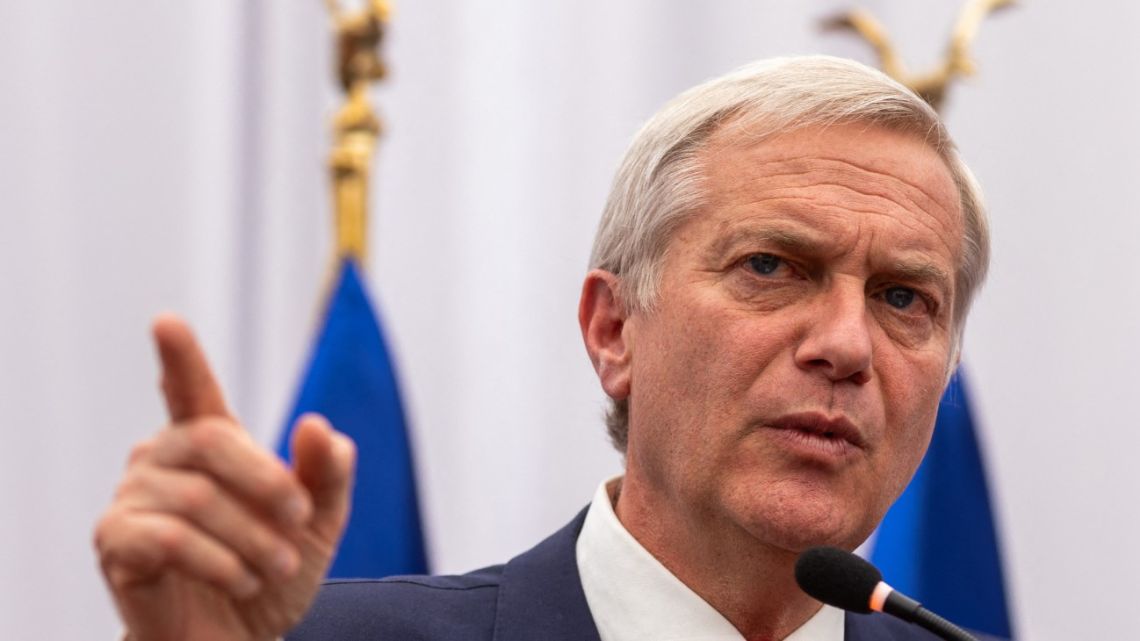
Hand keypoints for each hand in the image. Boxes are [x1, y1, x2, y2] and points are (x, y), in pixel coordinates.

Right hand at [94, 315, 355, 640]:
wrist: (240, 640)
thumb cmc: (273, 573)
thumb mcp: (319, 523)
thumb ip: (326, 473)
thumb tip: (315, 423)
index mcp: (210, 443)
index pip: (192, 390)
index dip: (180, 358)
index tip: (166, 322)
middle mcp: (162, 458)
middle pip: (211, 439)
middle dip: (267, 482)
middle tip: (300, 522)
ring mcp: (132, 498)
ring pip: (196, 497)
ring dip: (250, 538)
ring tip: (273, 568)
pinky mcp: (115, 542)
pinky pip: (170, 539)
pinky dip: (218, 563)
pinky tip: (238, 580)